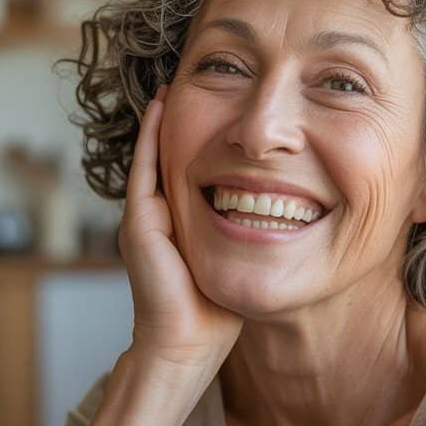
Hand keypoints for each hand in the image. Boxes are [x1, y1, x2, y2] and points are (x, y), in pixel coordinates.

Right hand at [117, 84, 243, 372]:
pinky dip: (151, 135)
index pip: (190, 170)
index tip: (223, 109)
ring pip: (155, 155)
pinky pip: (145, 167)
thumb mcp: (237, 259)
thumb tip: (285, 215)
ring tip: (176, 81)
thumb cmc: (216, 314)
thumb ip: (247, 234)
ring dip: (163, 118)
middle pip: (171, 156)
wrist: (187, 344)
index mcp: (179, 223)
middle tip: (200, 81)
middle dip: (184, 121)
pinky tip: (161, 105)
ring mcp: (144, 216)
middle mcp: (158, 215)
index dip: (204, 140)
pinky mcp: (140, 220)